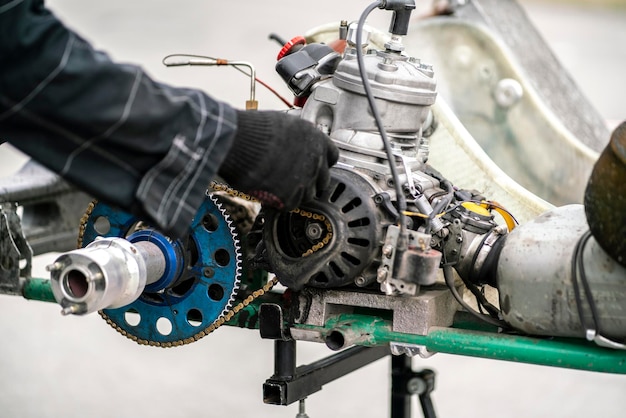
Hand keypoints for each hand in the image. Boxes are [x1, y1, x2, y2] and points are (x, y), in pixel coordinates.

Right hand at [218, 110, 338, 208]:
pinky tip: (269, 189)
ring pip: (308, 194)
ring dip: (296, 192)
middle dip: (310, 179)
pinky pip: (291, 204)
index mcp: (318, 141)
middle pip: (323, 179)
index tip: (313, 164)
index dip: (321, 162)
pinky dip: (281, 200)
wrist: (241, 144)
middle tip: (293, 177)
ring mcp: (305, 181)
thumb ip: (299, 139)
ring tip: (277, 183)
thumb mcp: (287, 125)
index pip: (332, 158)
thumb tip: (296, 144)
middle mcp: (316, 162)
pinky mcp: (291, 198)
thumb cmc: (257, 130)